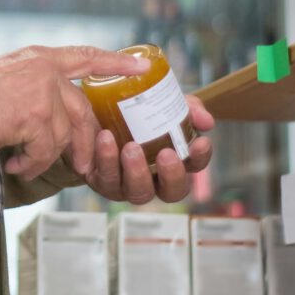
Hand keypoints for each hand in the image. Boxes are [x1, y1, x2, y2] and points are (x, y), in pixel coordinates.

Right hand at [0, 46, 149, 180]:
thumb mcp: (6, 78)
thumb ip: (33, 86)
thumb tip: (49, 117)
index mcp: (40, 58)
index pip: (86, 57)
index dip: (116, 63)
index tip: (142, 67)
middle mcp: (46, 72)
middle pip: (82, 110)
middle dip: (85, 142)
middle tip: (83, 164)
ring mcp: (43, 94)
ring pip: (63, 137)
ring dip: (43, 158)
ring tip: (22, 165)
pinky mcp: (35, 118)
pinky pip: (45, 152)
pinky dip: (30, 165)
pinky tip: (13, 167)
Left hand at [79, 95, 214, 203]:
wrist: (88, 111)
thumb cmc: (131, 112)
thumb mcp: (160, 103)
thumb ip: (186, 107)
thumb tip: (206, 121)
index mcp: (172, 160)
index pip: (195, 166)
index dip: (200, 158)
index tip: (200, 141)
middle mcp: (153, 178)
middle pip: (173, 192)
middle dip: (172, 175)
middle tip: (167, 153)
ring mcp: (127, 184)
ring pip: (138, 192)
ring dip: (137, 171)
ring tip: (131, 147)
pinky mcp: (101, 181)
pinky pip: (105, 177)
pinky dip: (106, 158)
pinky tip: (105, 137)